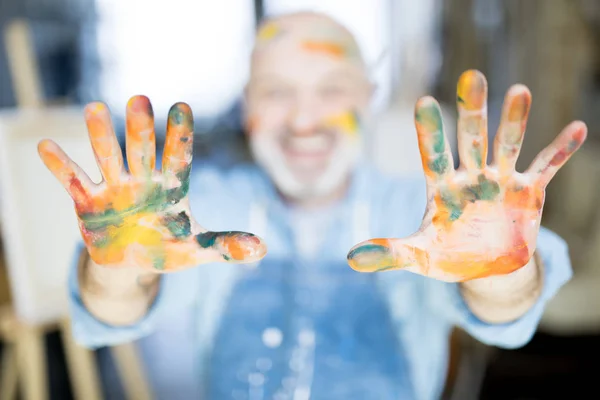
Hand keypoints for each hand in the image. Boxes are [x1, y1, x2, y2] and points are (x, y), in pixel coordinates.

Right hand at [38, 96, 266, 271]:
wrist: (132, 264)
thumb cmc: (169, 249)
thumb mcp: (198, 250)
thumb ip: (226, 246)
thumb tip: (264, 248)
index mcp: (172, 188)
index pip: (178, 157)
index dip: (180, 135)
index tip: (181, 107)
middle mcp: (143, 181)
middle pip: (142, 150)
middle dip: (141, 128)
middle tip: (139, 100)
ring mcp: (114, 189)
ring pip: (107, 157)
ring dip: (100, 136)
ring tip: (93, 108)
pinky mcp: (87, 202)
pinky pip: (72, 180)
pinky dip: (60, 166)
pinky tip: (45, 146)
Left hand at [347, 70, 585, 281]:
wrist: (485, 268)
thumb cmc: (447, 256)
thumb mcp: (418, 256)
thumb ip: (389, 254)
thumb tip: (350, 258)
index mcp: (441, 188)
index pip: (433, 155)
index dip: (430, 132)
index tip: (423, 102)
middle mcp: (470, 177)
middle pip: (470, 139)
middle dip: (472, 111)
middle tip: (472, 77)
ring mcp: (500, 181)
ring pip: (507, 145)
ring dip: (514, 121)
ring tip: (520, 91)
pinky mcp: (528, 192)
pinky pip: (545, 167)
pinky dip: (560, 150)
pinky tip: (577, 128)